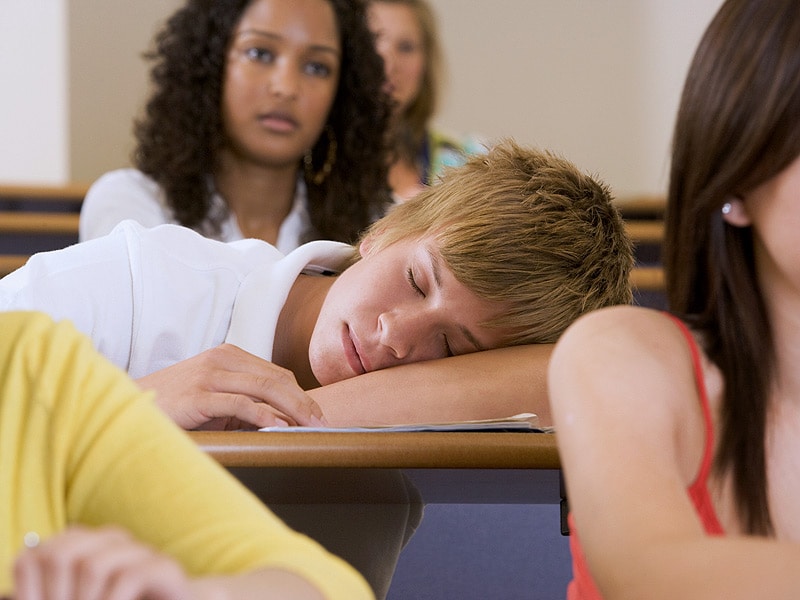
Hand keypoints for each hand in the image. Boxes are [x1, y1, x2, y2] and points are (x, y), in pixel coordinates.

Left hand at [13, 526, 191, 599]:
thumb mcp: (85, 597)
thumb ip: (56, 588)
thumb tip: (23, 569)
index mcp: (89, 545)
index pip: (43, 551)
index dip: (35, 584)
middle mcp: (113, 541)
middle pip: (63, 552)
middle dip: (58, 595)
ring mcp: (140, 551)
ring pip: (93, 564)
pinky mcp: (164, 566)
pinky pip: (127, 578)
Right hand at [136, 344, 326, 429]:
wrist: (128, 406)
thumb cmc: (175, 407)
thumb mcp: (214, 398)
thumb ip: (244, 401)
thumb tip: (283, 420)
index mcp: (228, 355)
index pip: (276, 374)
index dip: (300, 394)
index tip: (317, 415)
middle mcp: (221, 359)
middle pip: (276, 379)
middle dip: (304, 402)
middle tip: (323, 423)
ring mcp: (209, 374)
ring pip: (265, 388)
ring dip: (293, 409)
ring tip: (311, 426)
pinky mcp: (199, 395)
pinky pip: (241, 404)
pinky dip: (264, 416)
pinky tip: (280, 428)